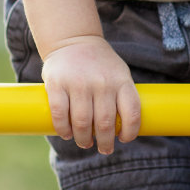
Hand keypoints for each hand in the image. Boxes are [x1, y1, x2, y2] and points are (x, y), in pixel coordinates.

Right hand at [41, 38, 141, 153]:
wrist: (74, 40)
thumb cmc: (100, 64)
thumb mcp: (119, 74)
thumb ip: (122, 97)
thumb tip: (123, 130)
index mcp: (121, 80)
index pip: (132, 113)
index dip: (130, 132)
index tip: (124, 139)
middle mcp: (102, 82)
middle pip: (105, 123)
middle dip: (105, 142)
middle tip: (104, 149)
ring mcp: (79, 83)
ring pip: (82, 122)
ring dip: (83, 139)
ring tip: (85, 143)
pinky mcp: (57, 83)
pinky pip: (60, 114)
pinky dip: (63, 129)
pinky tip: (67, 134)